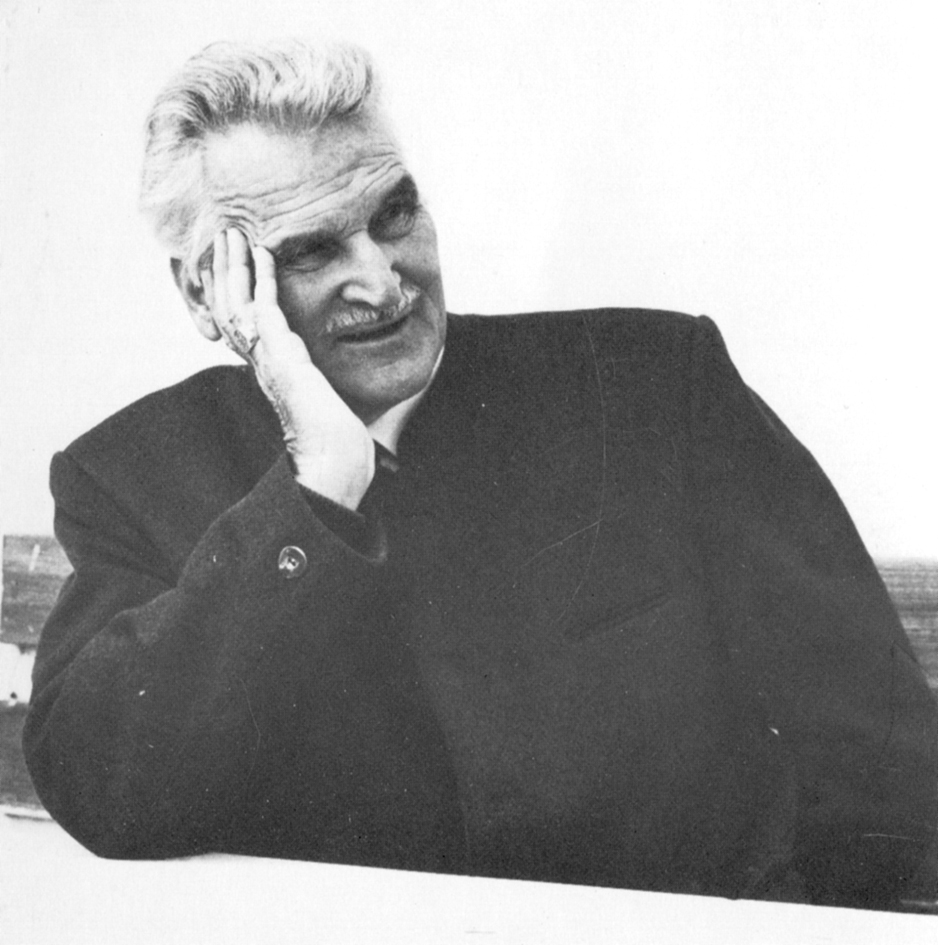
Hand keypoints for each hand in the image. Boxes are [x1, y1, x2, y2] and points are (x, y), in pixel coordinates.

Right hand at [208, 229, 374, 509]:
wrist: (334, 453)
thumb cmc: (334, 432)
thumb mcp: (321, 391)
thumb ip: (319, 374)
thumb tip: (332, 369)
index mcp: (266, 366)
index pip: (238, 319)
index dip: (230, 288)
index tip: (229, 260)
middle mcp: (258, 360)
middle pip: (226, 304)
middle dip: (223, 268)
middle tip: (224, 233)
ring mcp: (265, 357)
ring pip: (235, 300)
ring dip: (234, 264)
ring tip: (233, 231)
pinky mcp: (280, 354)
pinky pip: (263, 306)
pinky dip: (261, 277)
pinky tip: (264, 252)